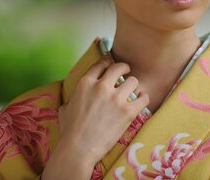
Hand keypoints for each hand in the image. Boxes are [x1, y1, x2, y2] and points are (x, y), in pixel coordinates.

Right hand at [42, 56, 148, 178]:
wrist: (79, 148)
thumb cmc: (70, 130)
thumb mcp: (66, 106)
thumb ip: (74, 96)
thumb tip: (78, 96)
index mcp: (85, 83)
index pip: (101, 64)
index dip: (107, 62)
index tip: (111, 65)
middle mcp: (101, 86)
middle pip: (119, 67)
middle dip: (123, 68)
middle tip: (126, 72)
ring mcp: (116, 98)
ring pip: (133, 81)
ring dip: (133, 85)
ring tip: (132, 91)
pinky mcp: (128, 112)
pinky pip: (143, 97)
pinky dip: (143, 98)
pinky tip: (140, 100)